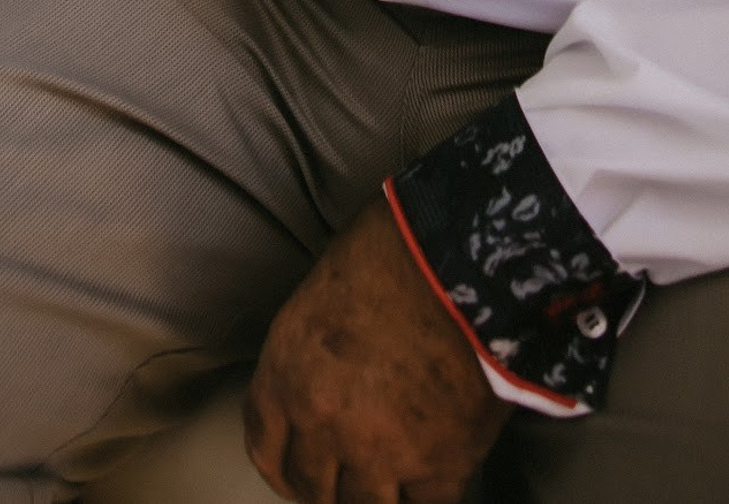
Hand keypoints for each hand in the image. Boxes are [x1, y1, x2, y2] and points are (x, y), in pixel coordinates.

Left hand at [244, 199, 503, 503]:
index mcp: (287, 374)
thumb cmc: (395, 249)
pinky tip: (430, 478)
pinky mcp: (439, 464)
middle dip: (328, 486)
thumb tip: (329, 368)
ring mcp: (380, 451)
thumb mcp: (325, 291)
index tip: (297, 472)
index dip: (284, 468)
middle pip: (313, 488)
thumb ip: (315, 349)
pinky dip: (424, 496)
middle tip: (348, 478)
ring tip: (389, 482)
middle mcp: (323, 423)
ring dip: (374, 498)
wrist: (462, 256)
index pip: (266, 449)